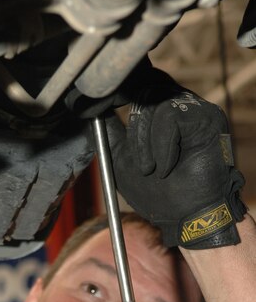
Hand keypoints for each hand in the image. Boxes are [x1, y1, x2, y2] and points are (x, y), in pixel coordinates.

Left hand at [107, 86, 246, 248]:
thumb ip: (110, 134)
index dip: (118, 93)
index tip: (99, 106)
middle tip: (140, 165)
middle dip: (134, 132)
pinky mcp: (207, 117)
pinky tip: (166, 167)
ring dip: (145, 143)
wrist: (184, 216)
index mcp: (160, 113)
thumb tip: (93, 109)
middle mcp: (179, 105)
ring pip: (155, 102)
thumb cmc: (157, 193)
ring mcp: (194, 109)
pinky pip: (171, 115)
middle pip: (144, 90)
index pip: (138, 84)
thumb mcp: (121, 161)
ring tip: (151, 170)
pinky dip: (161, 145)